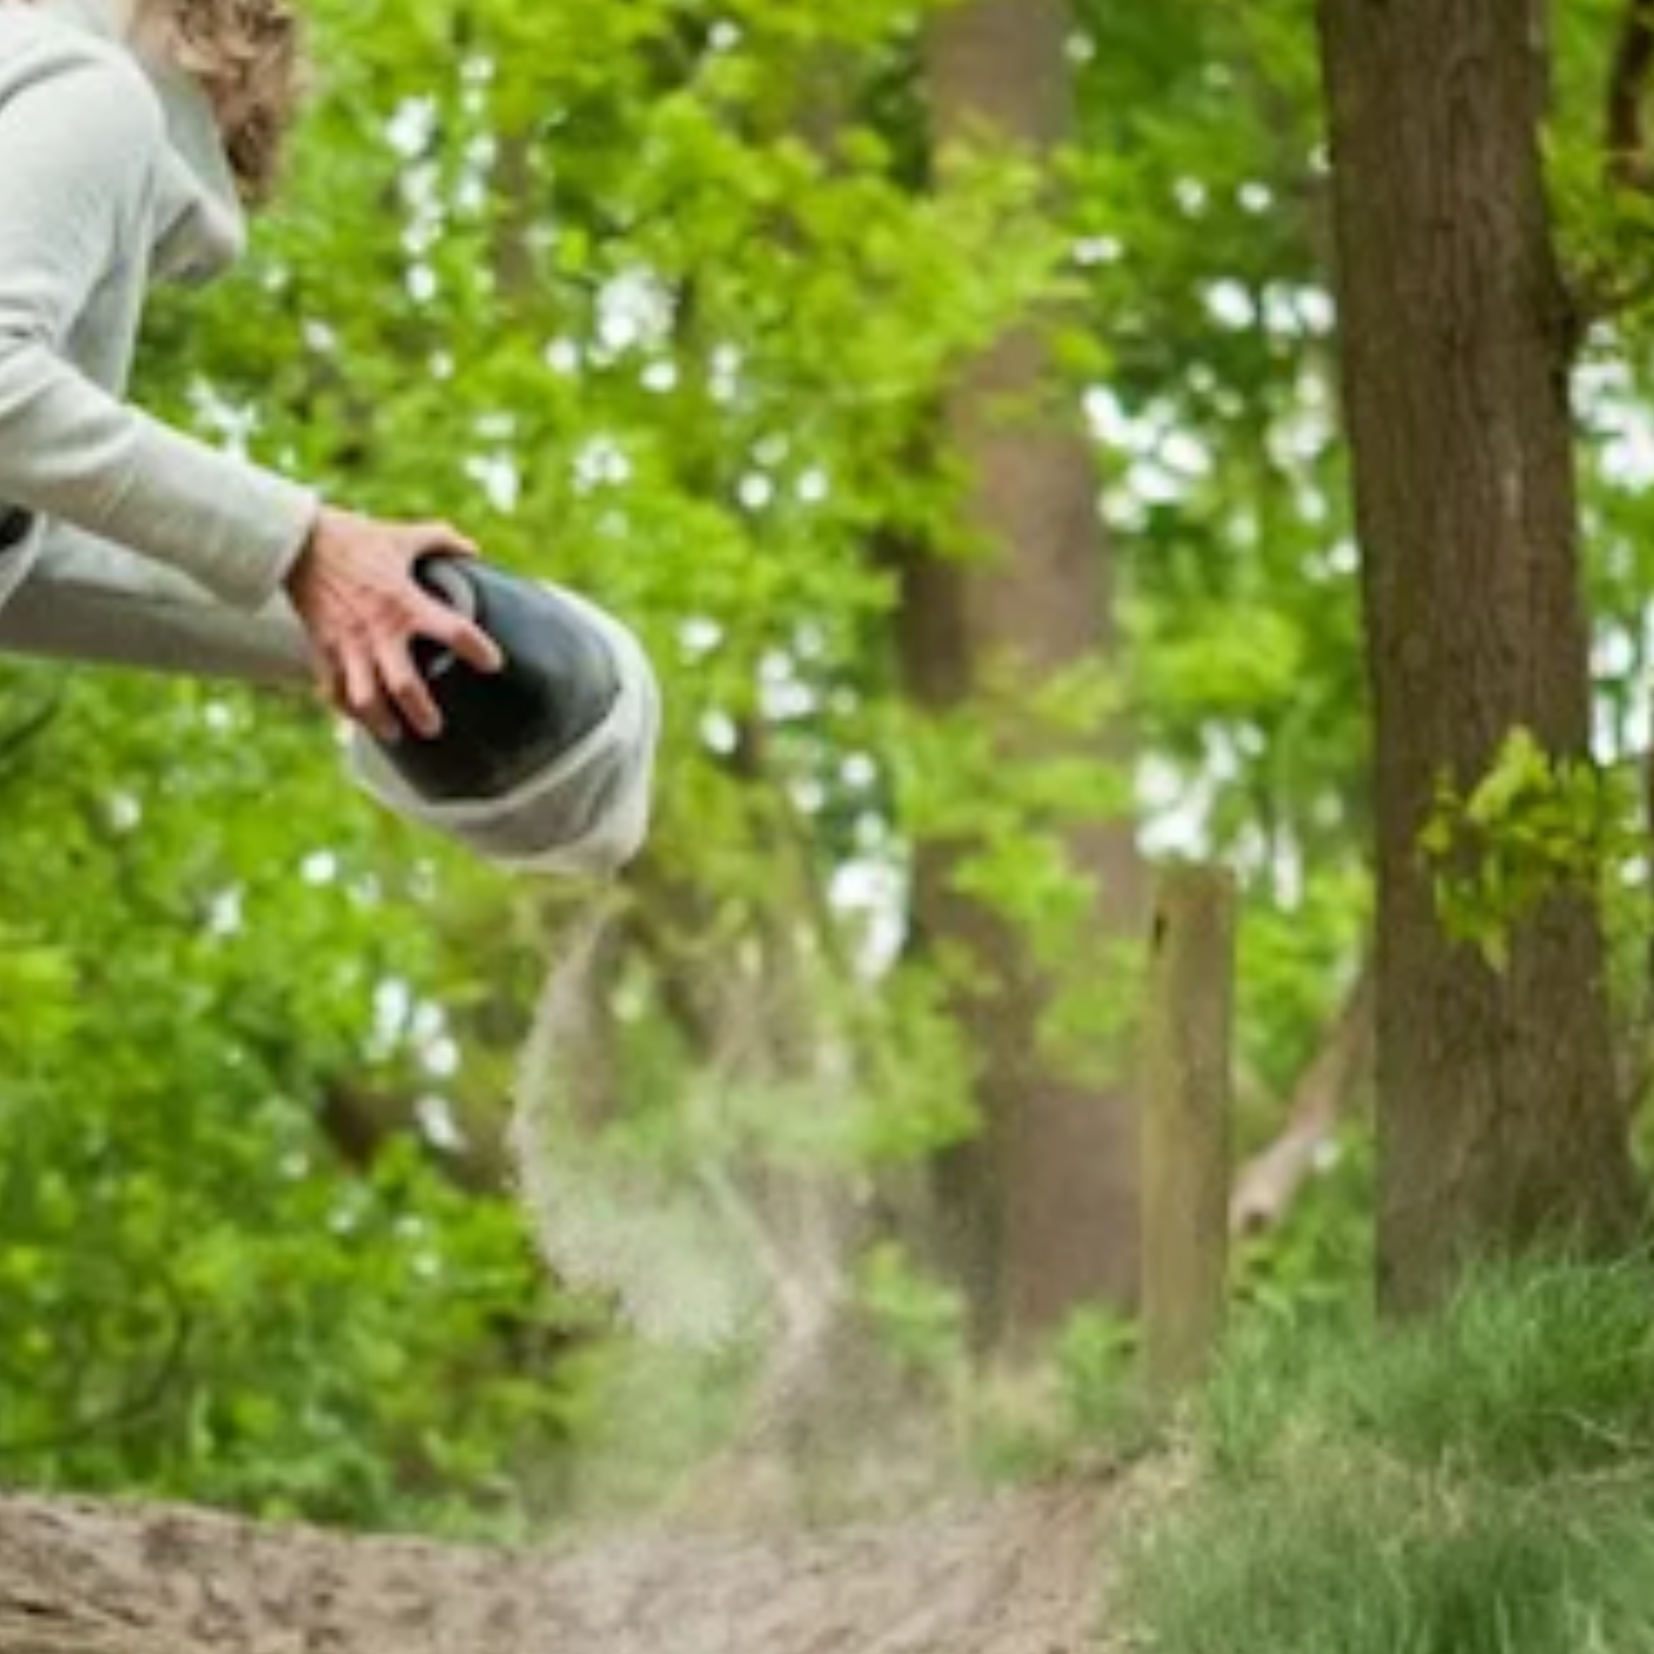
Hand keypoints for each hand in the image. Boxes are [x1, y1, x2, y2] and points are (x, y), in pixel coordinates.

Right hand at [284, 507, 504, 741]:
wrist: (295, 542)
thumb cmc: (354, 538)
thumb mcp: (402, 536)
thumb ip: (441, 540)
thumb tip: (472, 550)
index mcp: (405, 602)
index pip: (454, 632)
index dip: (479, 650)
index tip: (494, 664)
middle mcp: (379, 630)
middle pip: (404, 686)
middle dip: (422, 712)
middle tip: (435, 728)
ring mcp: (349, 644)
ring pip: (365, 699)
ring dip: (380, 722)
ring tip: (396, 734)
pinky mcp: (323, 649)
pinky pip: (335, 690)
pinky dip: (347, 708)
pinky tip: (361, 718)